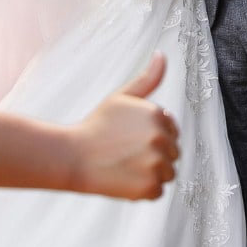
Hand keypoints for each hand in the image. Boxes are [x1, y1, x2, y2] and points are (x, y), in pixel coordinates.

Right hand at [69, 54, 179, 199]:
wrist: (73, 156)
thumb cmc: (97, 126)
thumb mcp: (122, 97)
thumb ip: (148, 78)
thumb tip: (162, 55)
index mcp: (158, 115)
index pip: (172, 131)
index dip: (152, 136)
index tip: (131, 138)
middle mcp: (161, 139)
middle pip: (173, 153)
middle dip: (154, 154)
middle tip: (126, 152)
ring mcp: (156, 164)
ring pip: (168, 173)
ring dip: (151, 173)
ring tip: (125, 165)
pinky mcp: (149, 187)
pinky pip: (157, 191)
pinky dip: (143, 189)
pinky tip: (124, 179)